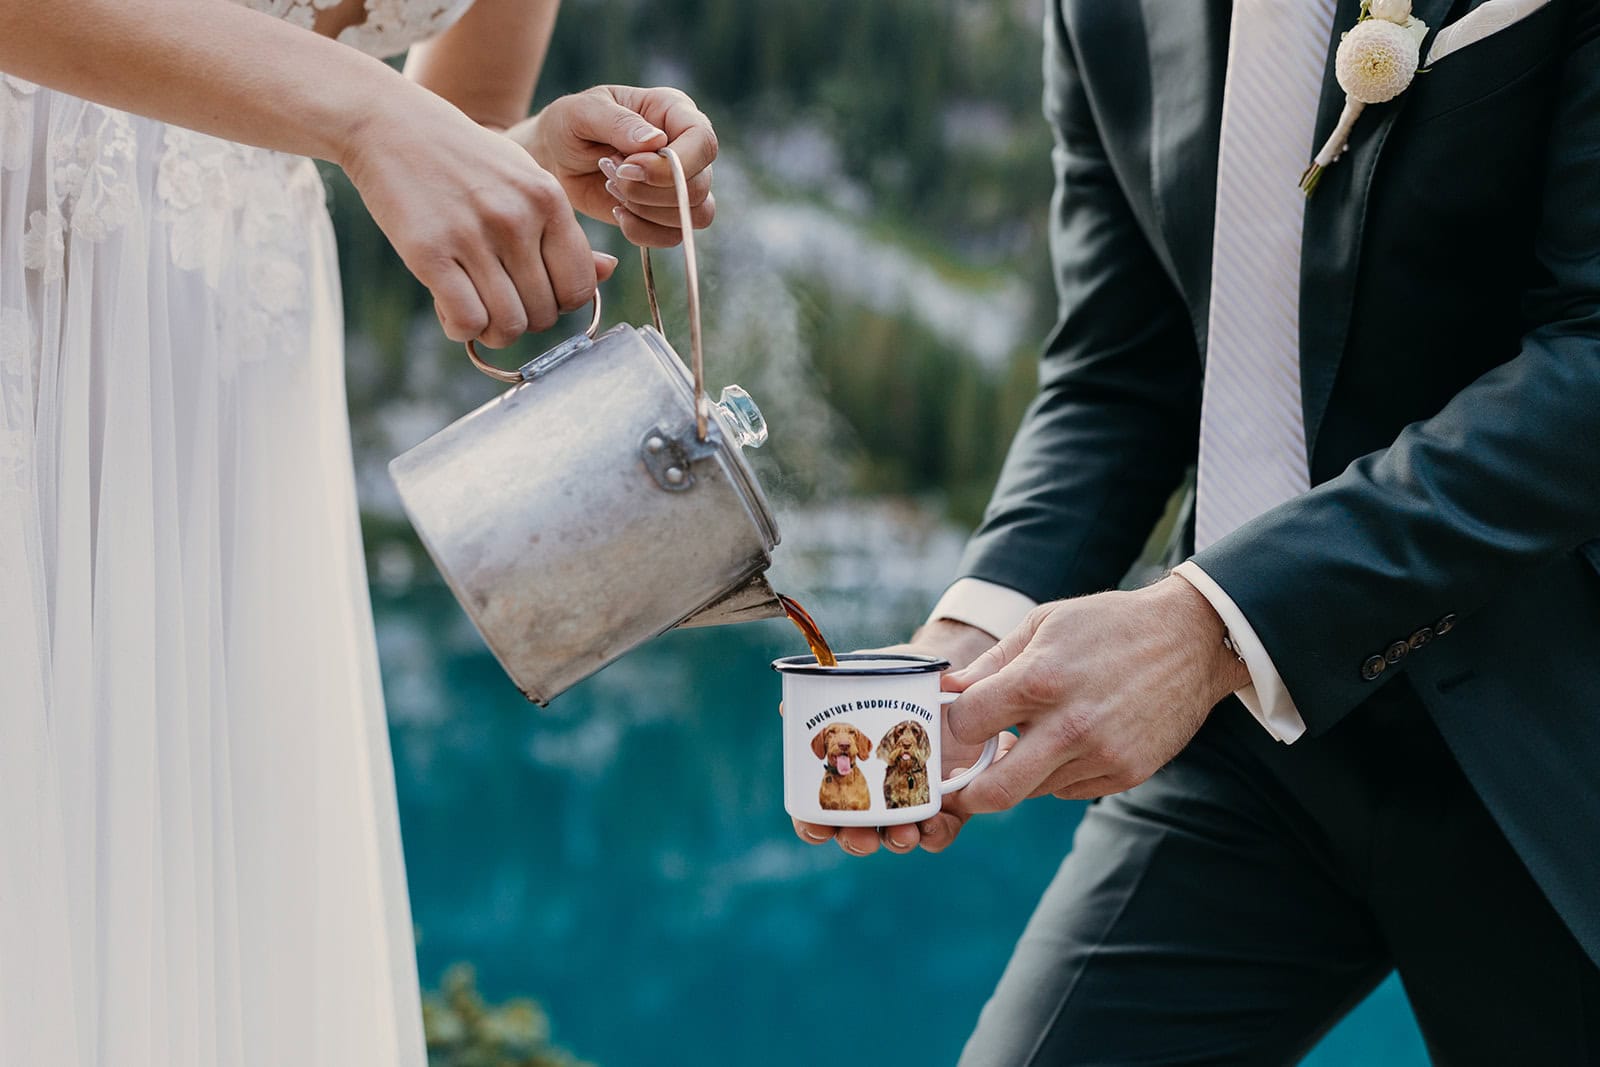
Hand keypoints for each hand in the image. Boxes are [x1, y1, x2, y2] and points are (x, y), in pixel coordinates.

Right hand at [341, 92, 616, 347]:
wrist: (391, 125)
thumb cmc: (466, 161)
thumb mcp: (526, 181)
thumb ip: (564, 232)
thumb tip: (609, 272)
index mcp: (549, 200)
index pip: (580, 288)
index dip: (559, 304)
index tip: (534, 293)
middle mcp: (517, 218)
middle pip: (544, 313)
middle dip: (524, 319)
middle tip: (499, 299)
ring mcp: (473, 235)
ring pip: (508, 325)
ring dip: (493, 331)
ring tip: (475, 307)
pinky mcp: (429, 252)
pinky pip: (467, 322)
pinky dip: (462, 329)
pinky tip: (450, 309)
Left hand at [508, 85, 716, 247]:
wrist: (555, 158)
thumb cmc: (570, 124)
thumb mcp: (582, 112)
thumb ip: (617, 123)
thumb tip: (656, 141)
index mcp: (674, 112)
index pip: (703, 142)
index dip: (676, 164)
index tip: (629, 167)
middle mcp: (686, 148)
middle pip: (698, 186)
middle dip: (649, 191)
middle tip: (611, 175)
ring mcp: (679, 183)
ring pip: (692, 215)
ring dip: (646, 210)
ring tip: (611, 188)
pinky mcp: (665, 213)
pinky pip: (673, 236)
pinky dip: (642, 231)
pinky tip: (616, 212)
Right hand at [789, 618, 1016, 857]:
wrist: (939, 671)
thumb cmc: (888, 682)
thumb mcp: (859, 681)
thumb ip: (826, 693)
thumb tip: (787, 708)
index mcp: (847, 775)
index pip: (821, 814)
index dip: (813, 827)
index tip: (815, 826)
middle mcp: (876, 796)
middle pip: (859, 834)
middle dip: (857, 841)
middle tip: (861, 835)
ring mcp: (912, 802)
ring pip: (898, 837)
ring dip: (896, 841)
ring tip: (901, 832)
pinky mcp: (948, 802)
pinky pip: (940, 830)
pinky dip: (935, 833)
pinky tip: (930, 821)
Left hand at [943, 577, 1250, 809]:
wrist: (1190, 638)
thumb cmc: (1108, 625)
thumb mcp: (1044, 624)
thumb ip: (990, 663)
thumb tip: (945, 692)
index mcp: (1041, 679)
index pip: (967, 725)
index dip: (953, 726)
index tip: (955, 725)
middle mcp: (1071, 725)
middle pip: (995, 790)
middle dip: (967, 795)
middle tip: (959, 785)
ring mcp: (1103, 754)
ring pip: (1034, 790)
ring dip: (1020, 773)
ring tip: (1031, 737)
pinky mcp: (1128, 772)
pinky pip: (1071, 790)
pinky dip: (1058, 773)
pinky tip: (1071, 740)